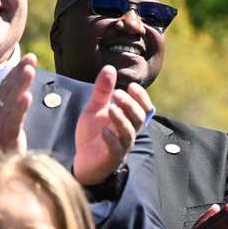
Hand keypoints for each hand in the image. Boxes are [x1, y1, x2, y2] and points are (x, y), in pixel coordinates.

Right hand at [0, 55, 35, 157]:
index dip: (16, 71)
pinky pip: (12, 121)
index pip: (5, 86)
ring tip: (29, 70)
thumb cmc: (3, 146)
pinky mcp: (5, 138)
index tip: (29, 57)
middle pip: (7, 90)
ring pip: (10, 102)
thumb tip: (21, 89)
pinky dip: (18, 108)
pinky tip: (25, 97)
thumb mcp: (7, 123)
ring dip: (19, 85)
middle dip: (19, 72)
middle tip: (31, 57)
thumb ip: (12, 107)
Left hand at [72, 66, 152, 185]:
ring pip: (129, 133)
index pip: (144, 108)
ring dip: (121, 120)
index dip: (141, 97)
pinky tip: (103, 131)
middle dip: (130, 105)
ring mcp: (122, 146)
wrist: (83, 160)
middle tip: (118, 94)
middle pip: (139, 119)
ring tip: (111, 108)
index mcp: (129, 120)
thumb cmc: (93, 134)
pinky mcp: (111, 158)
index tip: (132, 86)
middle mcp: (130, 132)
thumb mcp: (95, 109)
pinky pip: (116, 149)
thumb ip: (102, 91)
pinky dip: (111, 140)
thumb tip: (109, 68)